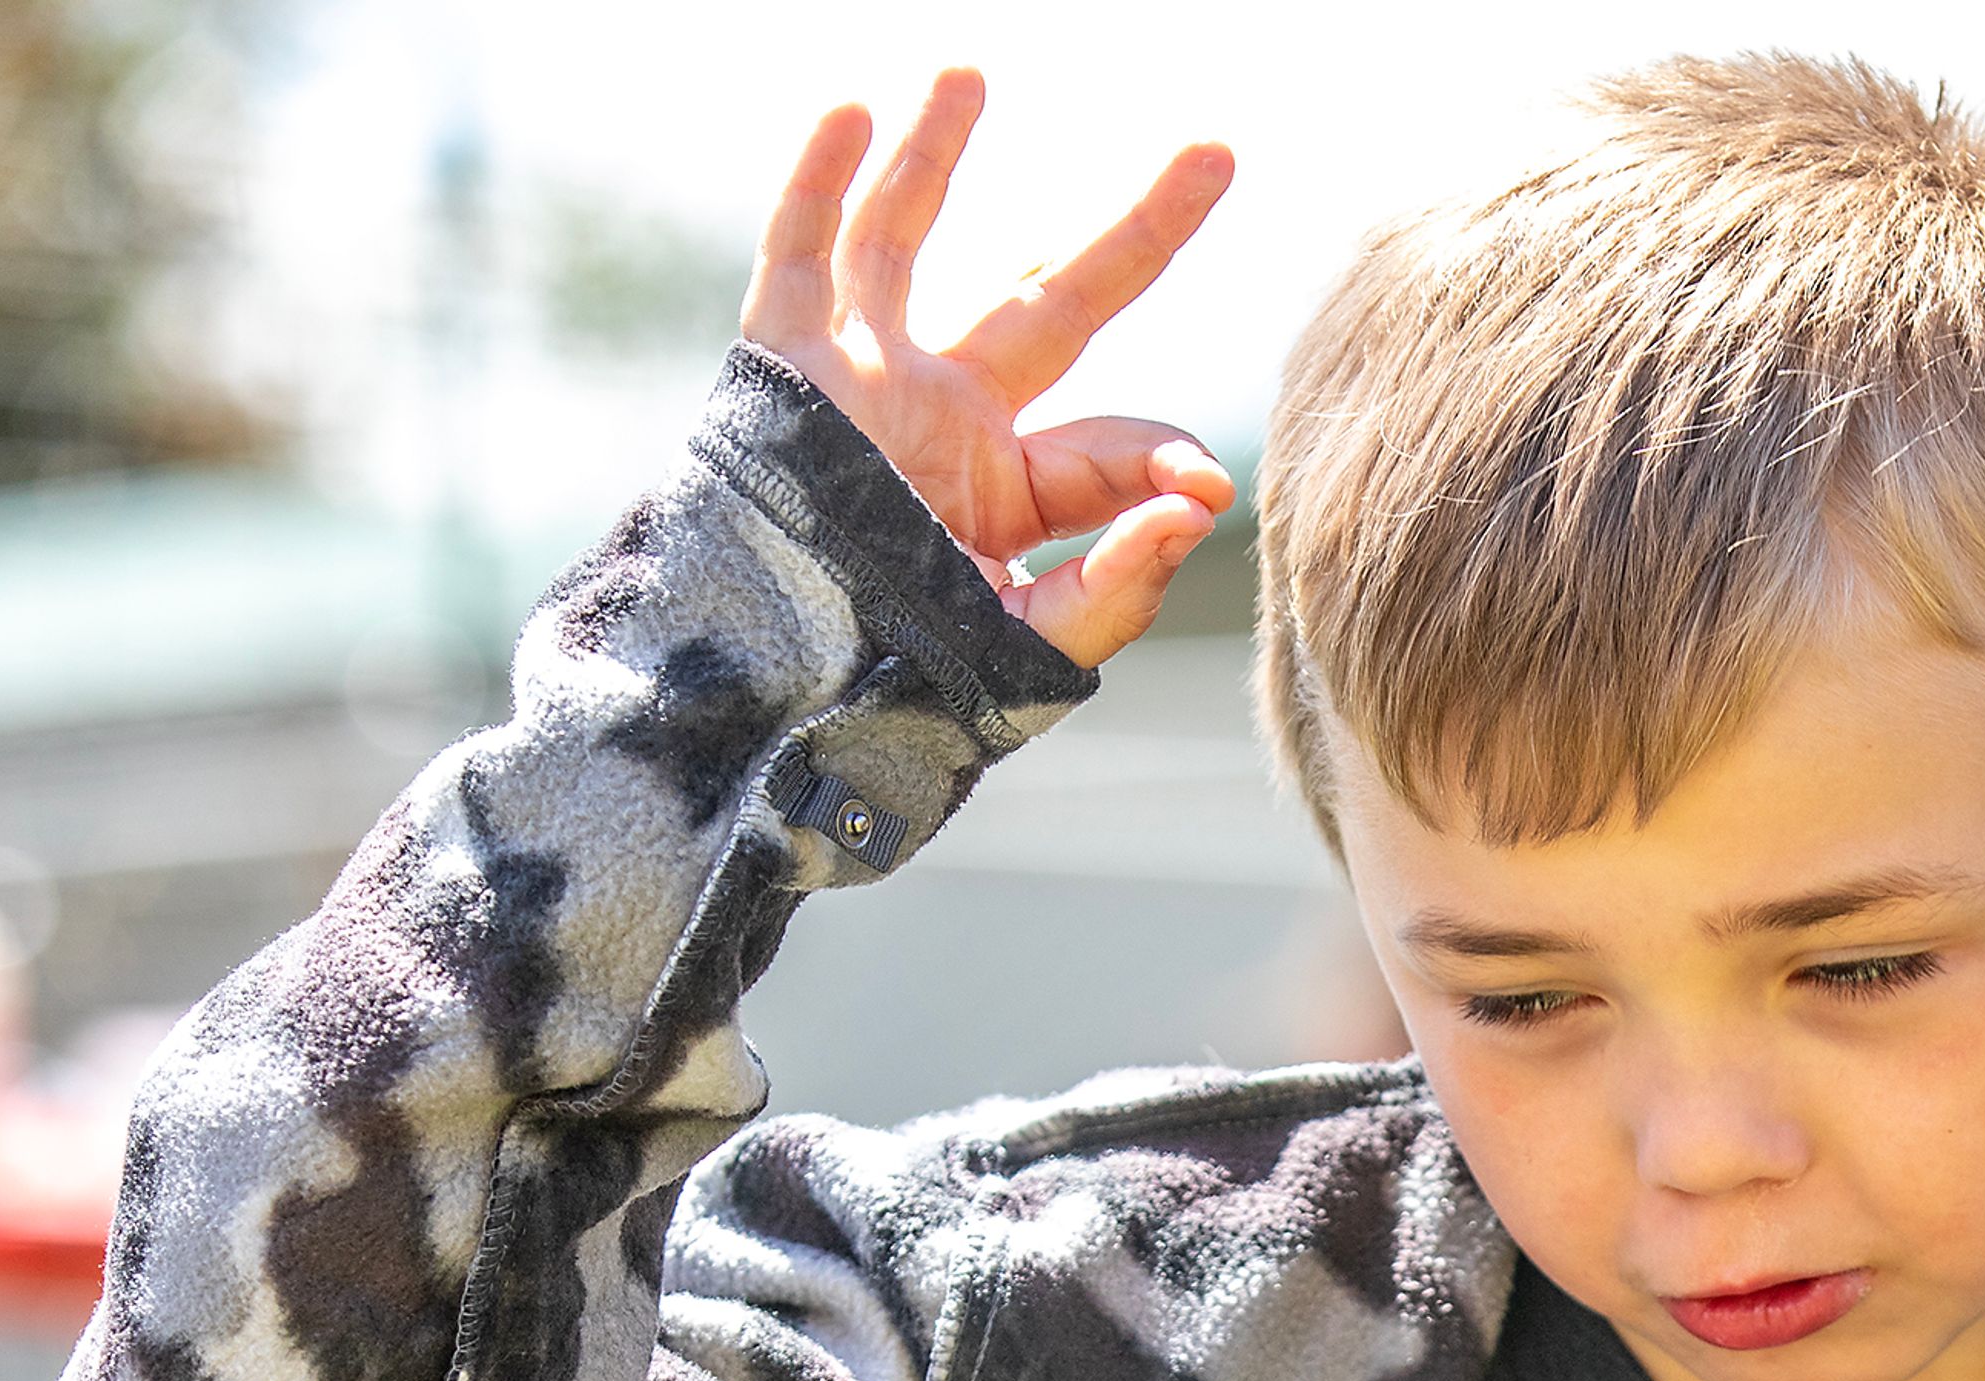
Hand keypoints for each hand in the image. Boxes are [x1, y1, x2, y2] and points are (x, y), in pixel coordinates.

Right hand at [741, 71, 1236, 667]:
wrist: (768, 705)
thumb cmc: (895, 687)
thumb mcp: (1028, 648)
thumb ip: (1118, 587)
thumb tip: (1200, 496)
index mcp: (1009, 492)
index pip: (1111, 447)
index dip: (1163, 460)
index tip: (1205, 489)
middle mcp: (944, 420)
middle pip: (1055, 300)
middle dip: (1136, 231)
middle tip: (1216, 152)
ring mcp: (863, 383)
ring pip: (905, 243)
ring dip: (937, 157)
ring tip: (971, 71)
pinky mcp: (784, 371)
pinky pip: (799, 256)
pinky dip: (819, 183)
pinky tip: (853, 110)